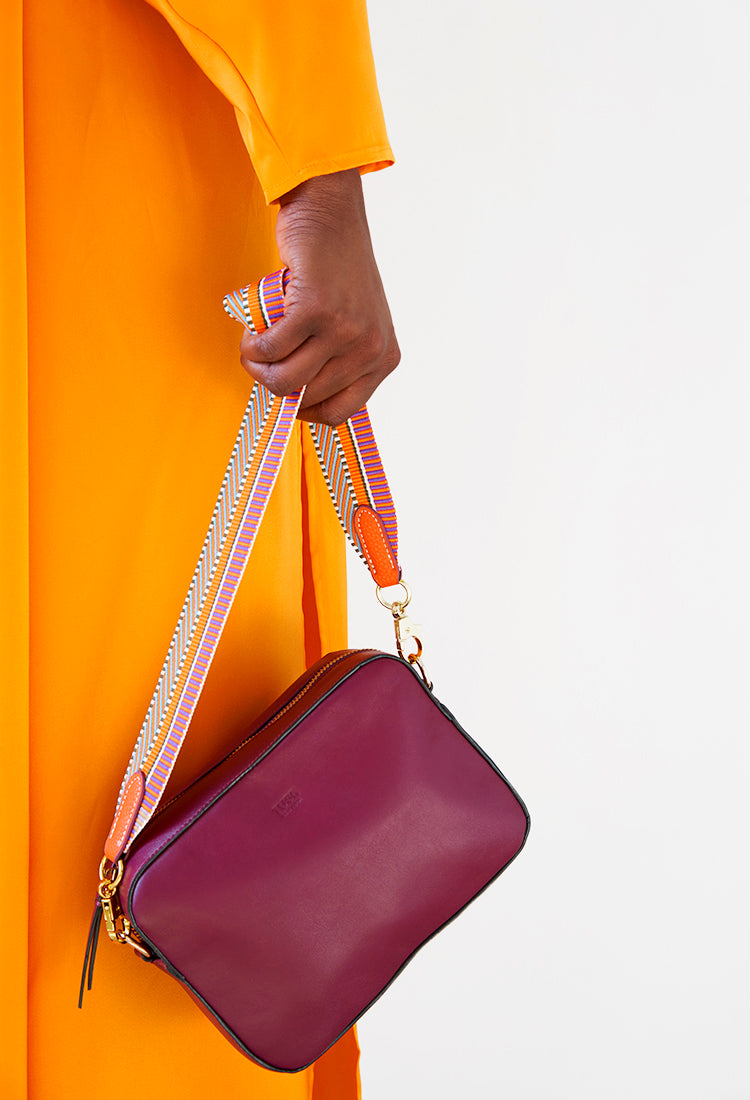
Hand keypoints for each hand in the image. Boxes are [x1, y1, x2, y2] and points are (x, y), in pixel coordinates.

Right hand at [239, 169, 399, 425]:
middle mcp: (370, 349)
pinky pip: (271, 349)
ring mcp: (345, 330)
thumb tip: (298, 403)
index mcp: (384, 359)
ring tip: (252, 347)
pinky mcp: (316, 309)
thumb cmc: (336, 270)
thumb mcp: (355, 324)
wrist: (331, 213)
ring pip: (285, 380)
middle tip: (259, 359)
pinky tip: (250, 332)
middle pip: (305, 398)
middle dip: (271, 384)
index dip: (304, 409)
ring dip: (257, 367)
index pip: (339, 413)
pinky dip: (252, 345)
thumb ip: (339, 362)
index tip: (286, 391)